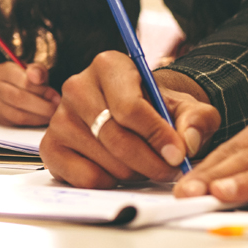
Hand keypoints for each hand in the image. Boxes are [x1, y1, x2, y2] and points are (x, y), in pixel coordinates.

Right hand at [0, 61, 57, 125]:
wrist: (12, 86)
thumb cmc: (26, 77)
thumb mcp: (33, 69)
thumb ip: (38, 71)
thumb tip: (38, 78)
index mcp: (2, 70)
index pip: (22, 81)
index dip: (41, 90)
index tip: (56, 96)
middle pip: (18, 99)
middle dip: (42, 105)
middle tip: (56, 107)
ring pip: (17, 115)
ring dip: (39, 116)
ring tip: (52, 114)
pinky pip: (17, 124)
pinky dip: (33, 122)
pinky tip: (43, 118)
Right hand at [41, 51, 217, 188]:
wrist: (135, 116)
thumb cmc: (158, 108)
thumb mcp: (187, 107)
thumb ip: (196, 121)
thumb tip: (186, 143)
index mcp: (108, 65)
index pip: (129, 108)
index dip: (157, 136)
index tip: (178, 155)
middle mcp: (77, 87)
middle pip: (115, 137)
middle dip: (149, 161)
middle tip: (169, 171)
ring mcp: (59, 117)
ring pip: (104, 161)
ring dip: (133, 173)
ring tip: (146, 165)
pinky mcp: (51, 147)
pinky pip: (84, 178)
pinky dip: (109, 182)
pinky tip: (119, 170)